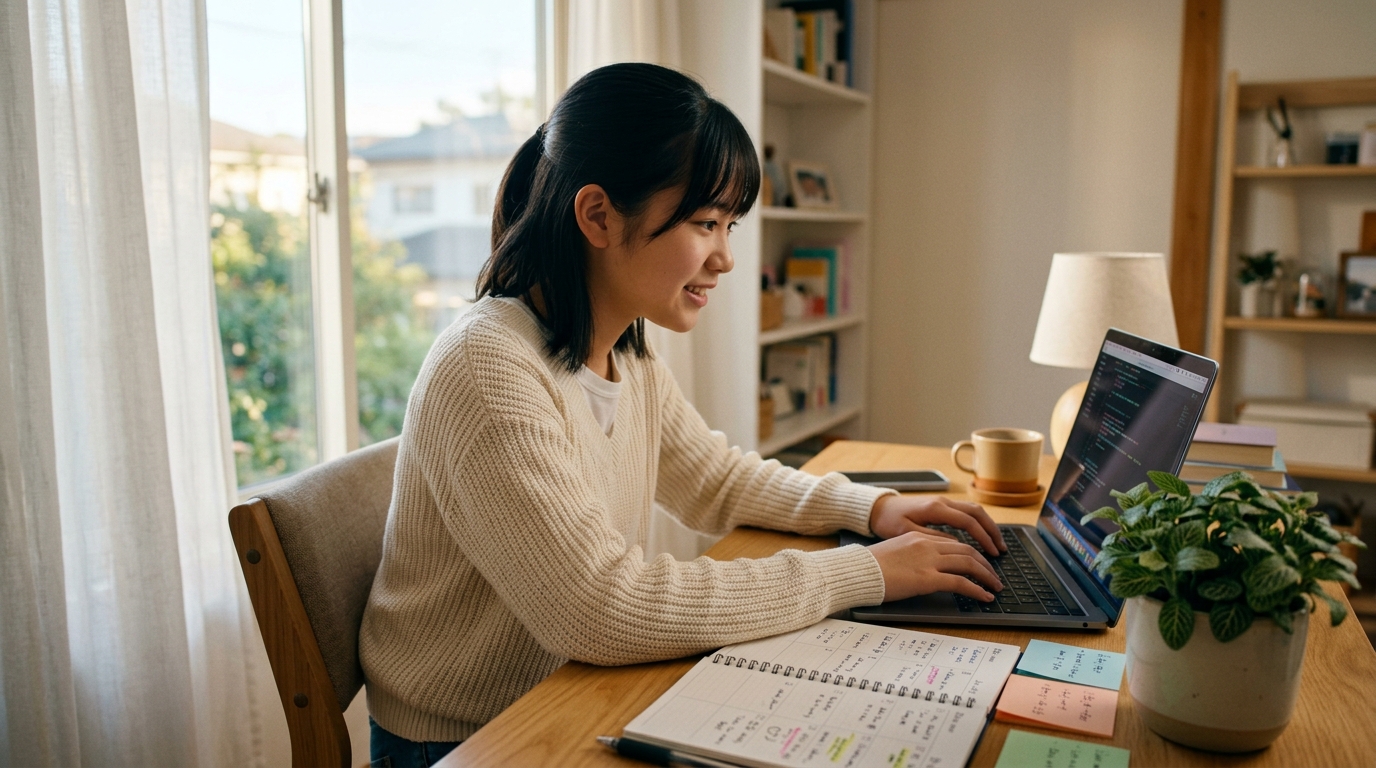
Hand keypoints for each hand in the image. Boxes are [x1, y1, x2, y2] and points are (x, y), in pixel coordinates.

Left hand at [868, 495, 1006, 555]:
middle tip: (1001, 549)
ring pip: (974, 510)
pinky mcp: (941, 506)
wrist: (878, 508)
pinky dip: (978, 523)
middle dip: (992, 531)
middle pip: (977, 512)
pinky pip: (966, 511)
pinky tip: (982, 536)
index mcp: (935, 509)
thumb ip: (932, 538)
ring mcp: (943, 502)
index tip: (992, 553)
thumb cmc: (888, 522)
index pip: (968, 521)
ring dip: (987, 526)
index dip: (983, 538)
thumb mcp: (907, 533)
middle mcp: (942, 502)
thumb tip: (956, 546)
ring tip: (996, 544)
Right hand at [868, 531, 1002, 601]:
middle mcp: (927, 545)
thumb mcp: (895, 553)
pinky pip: (960, 582)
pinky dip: (976, 590)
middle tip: (994, 576)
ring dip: (986, 576)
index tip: (980, 563)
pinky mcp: (926, 578)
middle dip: (985, 564)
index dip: (972, 553)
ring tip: (995, 587)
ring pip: (969, 563)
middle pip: (967, 550)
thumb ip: (914, 555)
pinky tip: (984, 597)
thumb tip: (925, 568)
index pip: (954, 542)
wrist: (856, 571)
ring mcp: (928, 561)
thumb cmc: (869, 566)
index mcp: (919, 537)